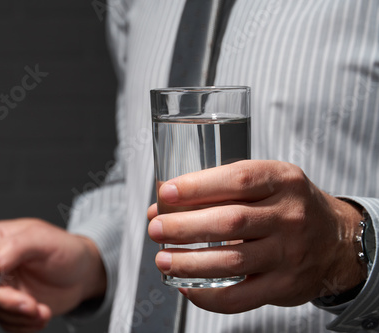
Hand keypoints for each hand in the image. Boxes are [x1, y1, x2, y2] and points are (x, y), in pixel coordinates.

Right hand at [0, 218, 105, 331]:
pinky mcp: (12, 307)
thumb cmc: (65, 249)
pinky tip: (42, 315)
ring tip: (42, 310)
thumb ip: (15, 247)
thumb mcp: (43, 240)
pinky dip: (25, 325)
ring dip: (21, 316)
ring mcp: (3, 288)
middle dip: (7, 302)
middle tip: (30, 305)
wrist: (84, 273)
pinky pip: (8, 324)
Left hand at [147, 160, 365, 313]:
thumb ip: (220, 190)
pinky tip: (187, 287)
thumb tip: (162, 207)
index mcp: (282, 180)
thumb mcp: (266, 183)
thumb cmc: (288, 206)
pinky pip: (240, 298)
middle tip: (156, 229)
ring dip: (189, 263)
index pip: (237, 180)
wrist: (336, 240)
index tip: (166, 193)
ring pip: (231, 261)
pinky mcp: (285, 286)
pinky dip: (207, 296)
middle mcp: (289, 216)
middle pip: (229, 222)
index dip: (197, 186)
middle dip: (184, 227)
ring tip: (163, 259)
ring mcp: (289, 253)